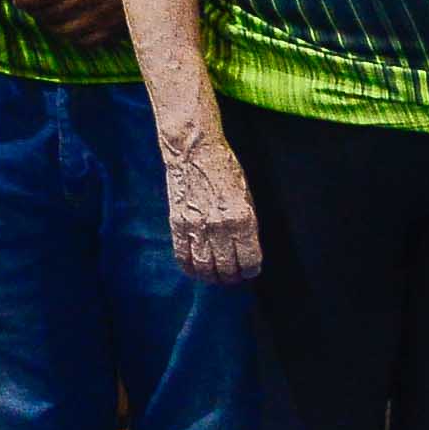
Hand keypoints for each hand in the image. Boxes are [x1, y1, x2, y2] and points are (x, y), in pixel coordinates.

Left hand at [21, 0, 132, 47]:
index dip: (26, 0)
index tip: (17, 0)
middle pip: (53, 15)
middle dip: (37, 13)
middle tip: (31, 9)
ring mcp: (106, 15)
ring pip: (68, 31)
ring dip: (53, 27)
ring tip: (47, 20)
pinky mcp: (119, 25)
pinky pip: (90, 40)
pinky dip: (75, 39)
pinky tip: (71, 31)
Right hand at [165, 133, 262, 282]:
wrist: (195, 152)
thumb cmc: (225, 170)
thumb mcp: (247, 197)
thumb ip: (247, 225)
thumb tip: (247, 250)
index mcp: (242, 219)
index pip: (249, 260)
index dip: (250, 270)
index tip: (250, 271)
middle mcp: (220, 226)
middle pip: (226, 268)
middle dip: (232, 277)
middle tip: (233, 277)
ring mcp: (197, 227)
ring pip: (204, 267)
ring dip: (212, 277)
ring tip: (216, 276)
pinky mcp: (178, 224)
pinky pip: (183, 256)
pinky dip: (190, 268)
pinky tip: (196, 269)